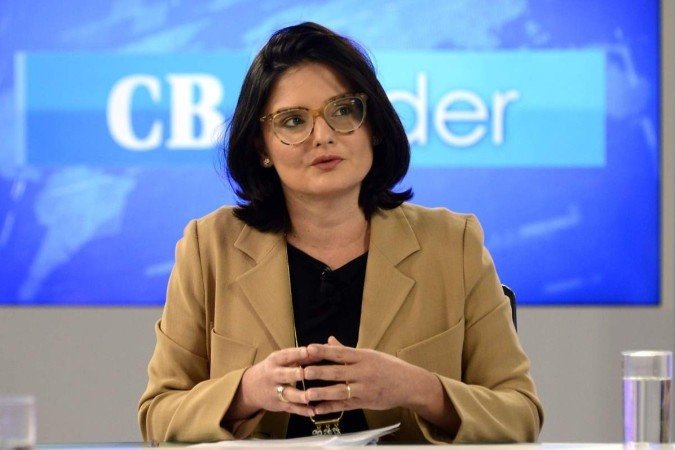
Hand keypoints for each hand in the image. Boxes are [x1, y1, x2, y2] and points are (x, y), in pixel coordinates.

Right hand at [237, 347, 315, 417]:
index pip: (286, 356)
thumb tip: (324, 347)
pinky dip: (302, 410)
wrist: (250, 387)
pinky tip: (313, 411)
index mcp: (275, 361)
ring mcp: (275, 391)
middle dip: (294, 374)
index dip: (296, 353)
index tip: (307, 351)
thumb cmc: (273, 369)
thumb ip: (301, 356)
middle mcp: (274, 375)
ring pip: (288, 394)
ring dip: (299, 396)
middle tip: (305, 373)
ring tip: (310, 397)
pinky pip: (291, 408)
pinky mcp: (279, 405)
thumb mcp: (281, 359)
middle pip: (284, 375)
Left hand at [302, 337, 438, 415]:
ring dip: (323, 392)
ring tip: (307, 393)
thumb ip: (347, 350)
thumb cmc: (389, 367)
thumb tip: (329, 340)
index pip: (341, 352)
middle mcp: (364, 372)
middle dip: (320, 371)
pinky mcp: (365, 402)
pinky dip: (331, 407)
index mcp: (364, 357)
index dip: (324, 350)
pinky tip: (318, 408)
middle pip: (338, 371)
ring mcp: (365, 389)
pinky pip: (346, 405)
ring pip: (341, 390)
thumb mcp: (371, 354)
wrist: (410, 384)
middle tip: (303, 371)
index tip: (309, 348)